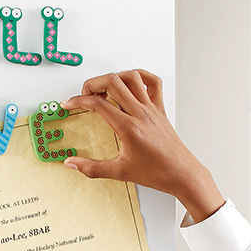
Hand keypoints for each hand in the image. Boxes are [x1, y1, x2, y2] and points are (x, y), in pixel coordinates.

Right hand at [63, 69, 225, 223]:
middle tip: (85, 95)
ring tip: (105, 88)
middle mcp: (140, 113)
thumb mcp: (120, 172)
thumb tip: (71, 164)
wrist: (182, 174)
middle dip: (93, 83)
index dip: (78, 101)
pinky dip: (140, 76)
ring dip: (114, 77)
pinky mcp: (160, 109)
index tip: (68, 104)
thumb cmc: (157, 173)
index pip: (97, 104)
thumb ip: (92, 168)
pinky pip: (153, 82)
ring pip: (132, 77)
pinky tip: (130, 83)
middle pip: (113, 82)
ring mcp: (152, 108)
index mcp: (128, 127)